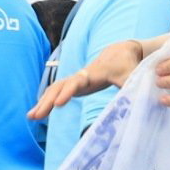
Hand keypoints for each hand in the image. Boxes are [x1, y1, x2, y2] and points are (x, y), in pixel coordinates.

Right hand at [28, 40, 145, 119]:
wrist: (121, 51)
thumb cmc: (129, 65)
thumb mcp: (134, 75)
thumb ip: (133, 87)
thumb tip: (138, 102)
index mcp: (96, 72)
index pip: (78, 81)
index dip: (68, 91)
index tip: (59, 103)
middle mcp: (82, 74)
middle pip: (61, 85)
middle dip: (48, 100)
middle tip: (36, 115)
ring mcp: (77, 79)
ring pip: (56, 88)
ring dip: (43, 102)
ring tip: (31, 117)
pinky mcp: (75, 84)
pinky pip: (58, 91)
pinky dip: (47, 101)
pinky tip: (37, 113)